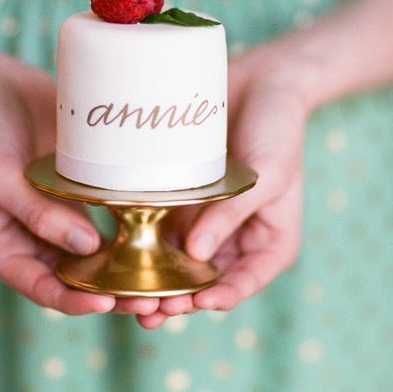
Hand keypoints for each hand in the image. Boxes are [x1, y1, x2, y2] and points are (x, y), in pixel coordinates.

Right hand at [0, 51, 159, 315]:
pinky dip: (130, 231)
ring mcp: (58, 218)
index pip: (40, 287)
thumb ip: (37, 214)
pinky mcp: (79, 194)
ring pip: (97, 256)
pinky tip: (162, 234)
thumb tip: (86, 249)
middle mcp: (32, 240)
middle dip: (112, 291)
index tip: (109, 303)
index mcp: (1, 247)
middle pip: (74, 279)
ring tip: (165, 273)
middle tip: (151, 299)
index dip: (75, 301)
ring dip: (128, 267)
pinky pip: (106, 219)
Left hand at [137, 46, 306, 328]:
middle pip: (204, 281)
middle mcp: (234, 239)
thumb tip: (195, 256)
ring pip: (176, 263)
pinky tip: (115, 256)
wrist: (259, 80)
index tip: (196, 302)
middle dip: (176, 298)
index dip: (220, 297)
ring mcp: (204, 220)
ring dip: (152, 280)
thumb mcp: (267, 175)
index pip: (245, 282)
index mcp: (269, 243)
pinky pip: (158, 228)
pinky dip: (139, 246)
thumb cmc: (277, 129)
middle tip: (148, 310)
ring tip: (125, 295)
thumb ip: (231, 214)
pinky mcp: (179, 199)